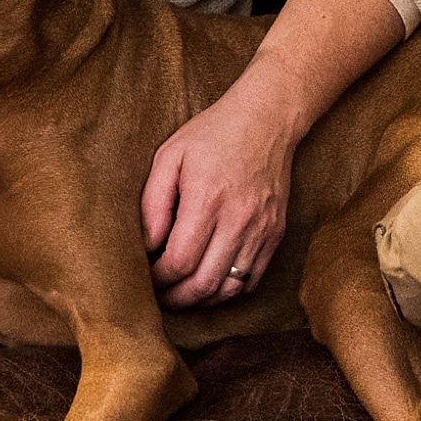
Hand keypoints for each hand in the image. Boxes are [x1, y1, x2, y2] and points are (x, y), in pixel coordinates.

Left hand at [142, 78, 297, 305]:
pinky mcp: (275, 234)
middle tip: (159, 297)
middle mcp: (237, 220)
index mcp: (206, 200)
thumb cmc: (211, 135)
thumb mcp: (169, 157)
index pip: (178, 262)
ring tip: (182, 294)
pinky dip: (228, 291)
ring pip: (229, 289)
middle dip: (176, 298)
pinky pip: (251, 280)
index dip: (158, 279)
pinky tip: (211, 284)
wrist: (267, 120)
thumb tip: (146, 246)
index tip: (146, 277)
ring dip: (202, 300)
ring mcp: (261, 230)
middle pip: (204, 284)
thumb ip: (152, 204)